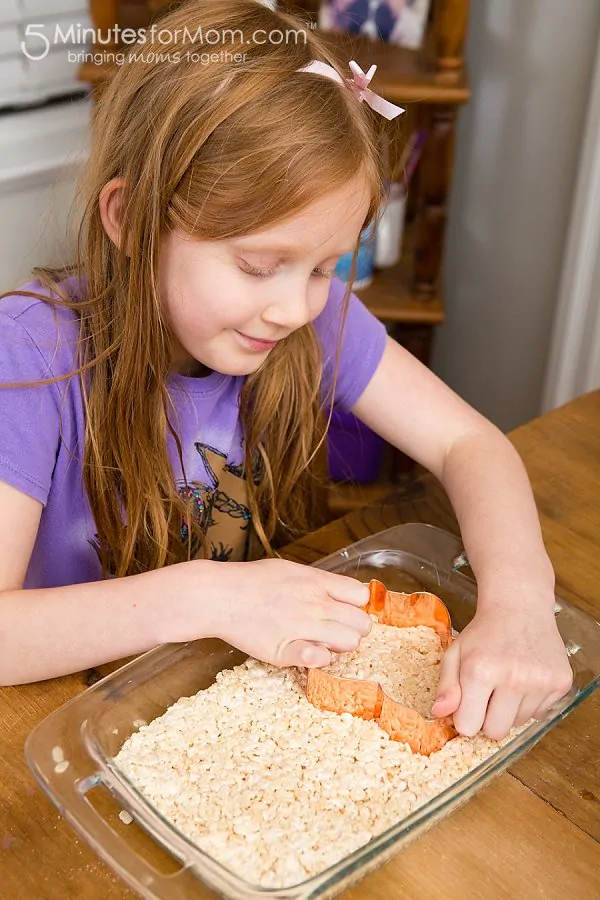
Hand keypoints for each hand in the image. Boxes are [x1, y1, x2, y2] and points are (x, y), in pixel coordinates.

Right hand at [198, 558, 371, 667]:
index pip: (361, 596)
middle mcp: (316, 604)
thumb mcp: (291, 569)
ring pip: (349, 643)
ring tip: (320, 642)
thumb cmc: (252, 581)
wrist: (220, 596)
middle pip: (362, 624)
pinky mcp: (288, 650)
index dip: (357, 607)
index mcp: (317, 582)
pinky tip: (308, 652)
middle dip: (354, 629)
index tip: (346, 612)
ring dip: (339, 646)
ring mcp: (304, 627)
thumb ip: (317, 582)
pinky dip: (319, 658)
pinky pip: (321, 659)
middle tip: (335, 631)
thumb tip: (339, 592)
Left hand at [431, 597, 572, 739]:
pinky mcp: (561, 683)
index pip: (468, 727)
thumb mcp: (455, 652)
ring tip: (508, 680)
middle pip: (496, 732)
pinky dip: (530, 702)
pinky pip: (539, 714)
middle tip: (488, 695)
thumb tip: (439, 713)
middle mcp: (513, 678)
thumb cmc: (484, 632)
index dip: (466, 718)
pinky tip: (525, 677)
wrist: (520, 606)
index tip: (468, 704)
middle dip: (488, 720)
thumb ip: (446, 685)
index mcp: (480, 670)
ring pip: (518, 724)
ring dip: (510, 709)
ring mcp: (540, 682)